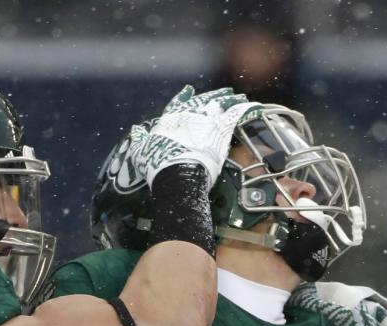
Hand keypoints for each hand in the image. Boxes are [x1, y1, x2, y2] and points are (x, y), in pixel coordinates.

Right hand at [128, 85, 264, 187]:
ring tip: (237, 96)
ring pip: (220, 105)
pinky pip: (235, 115)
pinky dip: (243, 109)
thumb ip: (140, 139)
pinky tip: (250, 105)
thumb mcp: (141, 151)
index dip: (184, 96)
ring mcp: (207, 122)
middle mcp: (190, 116)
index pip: (178, 103)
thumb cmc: (157, 165)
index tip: (189, 89)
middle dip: (213, 96)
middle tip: (223, 91)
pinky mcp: (221, 131)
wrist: (178, 173)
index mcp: (171, 119)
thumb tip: (136, 131)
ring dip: (228, 100)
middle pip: (203, 102)